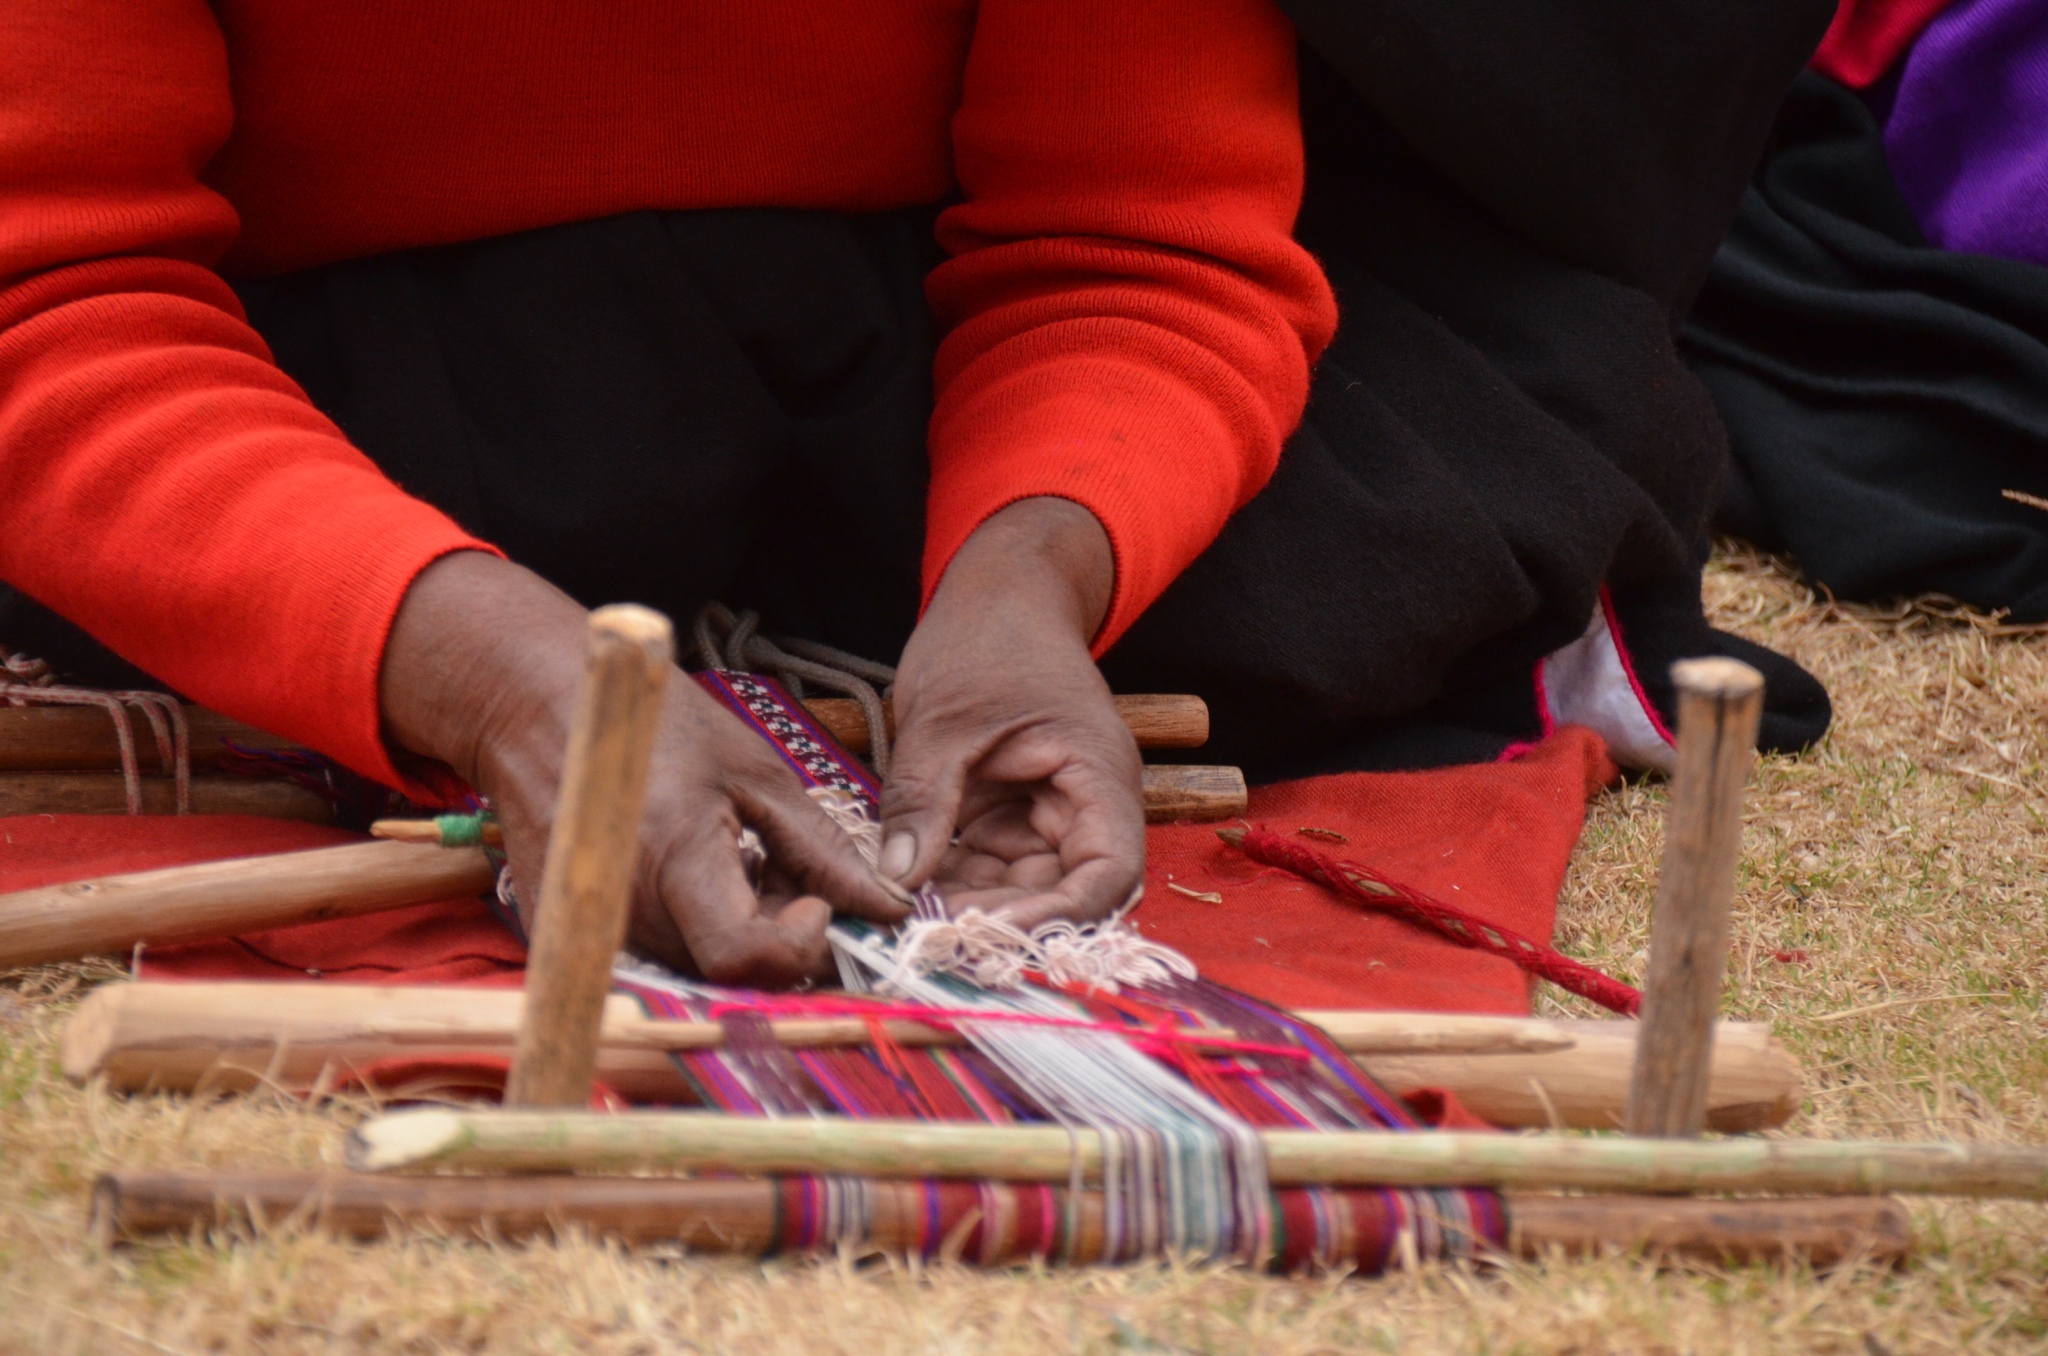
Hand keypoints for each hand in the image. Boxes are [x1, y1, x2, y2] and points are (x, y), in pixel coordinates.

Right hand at [378, 552, 908, 984]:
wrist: (539, 712)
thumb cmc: (656, 727)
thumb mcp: (757, 773)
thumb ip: (823, 850)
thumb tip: (890, 908)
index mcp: (673, 861)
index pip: (747, 957)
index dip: (799, 940)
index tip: (815, 897)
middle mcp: (624, 914)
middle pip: (731, 975)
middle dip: (781, 938)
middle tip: (783, 872)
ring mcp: (592, 934)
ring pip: (701, 976)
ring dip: (743, 938)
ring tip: (740, 867)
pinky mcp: (573, 944)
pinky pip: (661, 964)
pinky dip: (698, 938)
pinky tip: (700, 883)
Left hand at [881, 498, 1144, 927]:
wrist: (997, 595)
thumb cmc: (986, 638)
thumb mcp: (944, 720)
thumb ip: (923, 801)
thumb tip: (897, 882)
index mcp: (1098, 776)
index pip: (1108, 876)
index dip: (1057, 918)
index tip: (987, 934)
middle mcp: (1085, 807)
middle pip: (1062, 895)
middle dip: (1000, 922)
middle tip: (924, 939)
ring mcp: (1048, 816)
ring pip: (1020, 891)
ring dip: (969, 910)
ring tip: (904, 921)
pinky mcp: (1012, 819)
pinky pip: (989, 870)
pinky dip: (952, 886)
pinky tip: (904, 895)